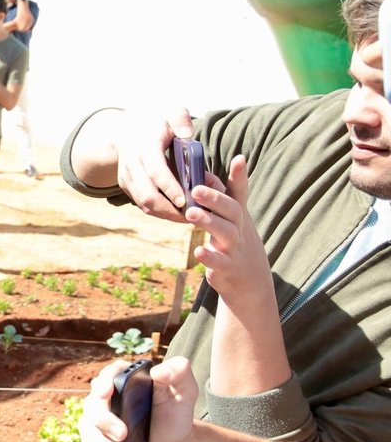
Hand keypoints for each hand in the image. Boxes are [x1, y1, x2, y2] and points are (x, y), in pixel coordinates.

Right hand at [80, 357, 197, 441]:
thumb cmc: (176, 412)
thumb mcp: (185, 390)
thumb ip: (179, 372)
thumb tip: (159, 371)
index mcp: (126, 379)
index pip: (109, 374)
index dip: (103, 382)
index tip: (107, 392)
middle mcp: (107, 397)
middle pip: (93, 404)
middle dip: (104, 420)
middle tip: (123, 434)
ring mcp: (99, 419)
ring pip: (88, 428)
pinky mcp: (97, 439)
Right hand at [114, 108, 195, 221]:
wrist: (124, 130)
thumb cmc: (155, 122)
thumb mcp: (170, 112)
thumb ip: (180, 119)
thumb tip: (188, 134)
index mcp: (143, 147)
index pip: (156, 172)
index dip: (170, 188)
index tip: (186, 201)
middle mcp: (131, 164)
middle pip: (147, 195)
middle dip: (169, 209)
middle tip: (193, 215)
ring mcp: (126, 177)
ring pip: (144, 204)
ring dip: (165, 214)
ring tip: (188, 217)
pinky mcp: (125, 186)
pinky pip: (142, 204)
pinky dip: (159, 211)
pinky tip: (177, 213)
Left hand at [187, 156, 270, 301]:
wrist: (251, 284)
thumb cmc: (236, 244)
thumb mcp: (232, 222)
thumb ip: (220, 200)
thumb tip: (204, 175)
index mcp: (238, 216)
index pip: (240, 192)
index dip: (240, 176)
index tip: (239, 158)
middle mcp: (239, 229)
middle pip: (232, 210)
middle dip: (215, 199)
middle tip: (196, 189)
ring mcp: (235, 249)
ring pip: (225, 233)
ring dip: (209, 222)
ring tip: (190, 213)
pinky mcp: (227, 268)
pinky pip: (219, 262)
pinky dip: (210, 257)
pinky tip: (198, 251)